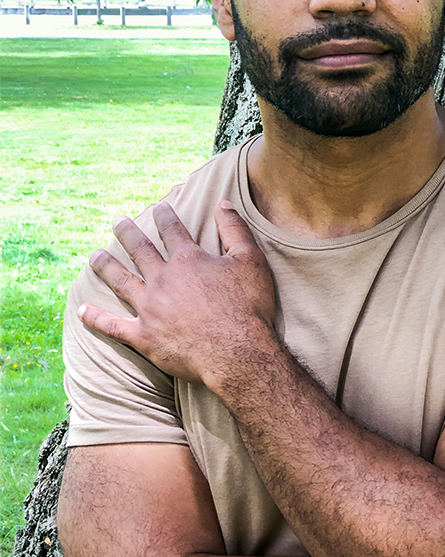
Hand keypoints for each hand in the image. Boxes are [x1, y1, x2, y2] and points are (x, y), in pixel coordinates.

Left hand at [78, 200, 275, 384]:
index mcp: (188, 259)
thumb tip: (223, 204)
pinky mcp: (143, 336)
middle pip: (140, 250)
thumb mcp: (250, 260)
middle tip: (117, 222)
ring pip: (121, 281)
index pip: (172, 230)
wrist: (237, 352)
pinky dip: (96, 318)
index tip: (158, 207)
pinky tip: (83, 310)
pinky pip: (113, 326)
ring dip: (106, 266)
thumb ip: (235, 229)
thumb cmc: (248, 305)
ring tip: (94, 256)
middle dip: (128, 233)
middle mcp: (163, 279)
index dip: (165, 216)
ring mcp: (149, 308)